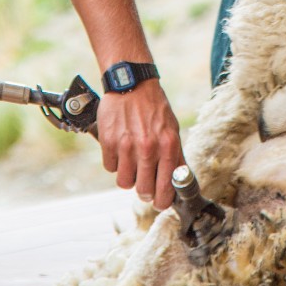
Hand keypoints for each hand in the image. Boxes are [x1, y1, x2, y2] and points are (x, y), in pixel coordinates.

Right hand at [96, 81, 183, 209]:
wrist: (131, 83)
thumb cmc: (154, 108)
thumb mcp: (172, 130)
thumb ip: (174, 156)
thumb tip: (177, 183)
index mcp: (168, 146)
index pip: (166, 188)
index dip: (162, 201)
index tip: (160, 202)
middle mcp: (148, 148)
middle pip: (143, 191)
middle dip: (144, 192)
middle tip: (144, 186)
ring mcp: (126, 145)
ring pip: (124, 182)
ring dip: (128, 177)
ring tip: (131, 163)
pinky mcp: (108, 141)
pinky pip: (110, 167)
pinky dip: (114, 162)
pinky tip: (120, 149)